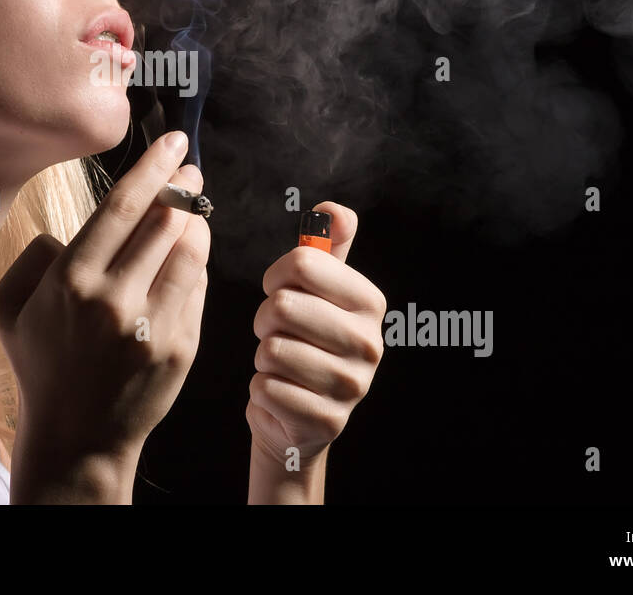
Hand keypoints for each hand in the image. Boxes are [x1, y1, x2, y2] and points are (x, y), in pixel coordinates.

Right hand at [0, 131, 209, 487]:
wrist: (76, 436)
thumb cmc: (41, 364)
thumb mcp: (11, 309)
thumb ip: (33, 256)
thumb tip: (70, 230)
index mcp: (70, 281)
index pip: (123, 206)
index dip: (154, 166)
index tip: (174, 142)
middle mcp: (113, 300)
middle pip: (164, 221)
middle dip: (183, 188)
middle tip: (189, 170)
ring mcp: (152, 326)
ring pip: (190, 252)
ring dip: (196, 223)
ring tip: (193, 210)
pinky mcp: (180, 348)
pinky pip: (197, 288)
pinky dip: (196, 265)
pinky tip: (187, 257)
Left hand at [247, 202, 385, 470]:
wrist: (297, 412)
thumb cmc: (303, 338)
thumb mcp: (318, 289)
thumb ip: (327, 245)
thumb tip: (335, 210)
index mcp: (370, 301)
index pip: (303, 264)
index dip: (278, 276)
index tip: (282, 291)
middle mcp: (369, 343)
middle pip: (283, 306)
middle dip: (265, 318)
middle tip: (277, 331)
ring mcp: (352, 386)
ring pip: (271, 349)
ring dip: (264, 355)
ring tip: (282, 363)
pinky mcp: (327, 421)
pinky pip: (266, 387)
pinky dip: (262, 389)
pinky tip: (282, 392)